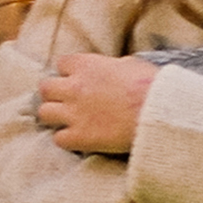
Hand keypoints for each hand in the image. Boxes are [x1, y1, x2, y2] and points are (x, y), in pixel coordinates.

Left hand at [38, 53, 157, 153]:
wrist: (159, 113)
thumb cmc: (152, 86)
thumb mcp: (132, 64)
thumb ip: (112, 66)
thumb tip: (112, 68)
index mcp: (87, 65)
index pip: (61, 63)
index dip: (69, 72)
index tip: (78, 79)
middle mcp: (75, 87)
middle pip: (45, 88)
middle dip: (54, 94)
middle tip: (67, 101)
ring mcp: (74, 113)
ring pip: (44, 113)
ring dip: (54, 116)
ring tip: (67, 120)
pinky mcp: (79, 137)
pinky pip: (57, 139)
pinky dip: (65, 139)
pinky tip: (77, 138)